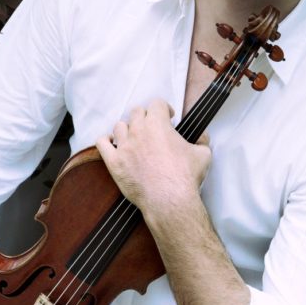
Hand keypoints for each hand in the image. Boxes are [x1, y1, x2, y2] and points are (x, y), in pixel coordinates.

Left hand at [96, 99, 210, 217]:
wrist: (169, 200)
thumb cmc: (185, 177)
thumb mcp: (203, 155)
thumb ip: (202, 141)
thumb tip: (203, 137)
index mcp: (158, 124)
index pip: (156, 104)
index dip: (164, 109)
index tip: (168, 117)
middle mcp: (138, 131)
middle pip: (136, 112)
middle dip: (145, 117)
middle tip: (152, 128)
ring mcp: (124, 146)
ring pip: (119, 126)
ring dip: (127, 129)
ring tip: (134, 137)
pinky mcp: (114, 162)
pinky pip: (102, 144)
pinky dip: (106, 141)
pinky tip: (113, 144)